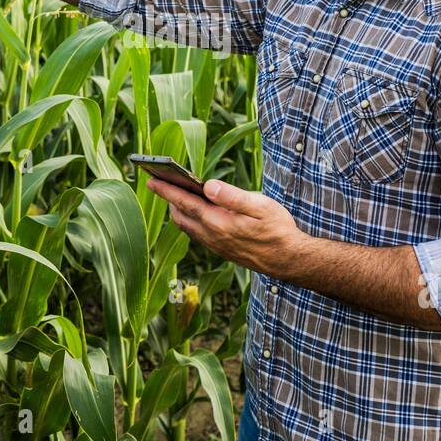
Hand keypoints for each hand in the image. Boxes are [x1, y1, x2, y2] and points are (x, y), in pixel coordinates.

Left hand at [144, 177, 310, 276]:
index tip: (151, 180)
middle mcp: (212, 236)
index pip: (185, 203)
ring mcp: (215, 246)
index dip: (166, 191)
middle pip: (180, 216)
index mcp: (218, 223)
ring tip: (176, 194)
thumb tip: (207, 185)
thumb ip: (232, 196)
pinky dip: (190, 220)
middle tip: (162, 182)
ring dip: (178, 211)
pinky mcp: (221, 250)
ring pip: (187, 227)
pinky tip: (197, 211)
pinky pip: (197, 234)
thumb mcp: (260, 206)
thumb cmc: (278, 229)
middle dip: (169, 199)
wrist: (289, 260)